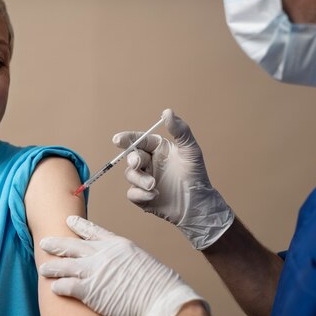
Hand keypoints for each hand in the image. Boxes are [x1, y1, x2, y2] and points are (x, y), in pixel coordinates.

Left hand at [39, 216, 208, 315]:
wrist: (160, 299)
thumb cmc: (159, 284)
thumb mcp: (143, 261)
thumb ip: (127, 261)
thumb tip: (125, 268)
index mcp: (118, 244)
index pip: (93, 231)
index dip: (79, 226)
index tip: (69, 221)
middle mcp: (104, 254)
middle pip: (74, 246)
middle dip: (58, 244)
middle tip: (45, 241)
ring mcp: (95, 271)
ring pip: (66, 265)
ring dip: (53, 266)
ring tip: (43, 268)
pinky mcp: (91, 290)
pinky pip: (68, 286)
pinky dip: (59, 286)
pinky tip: (53, 287)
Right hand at [113, 108, 233, 249]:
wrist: (198, 205)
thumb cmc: (196, 175)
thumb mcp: (190, 150)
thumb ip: (180, 130)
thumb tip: (167, 111)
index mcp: (157, 149)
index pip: (139, 140)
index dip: (126, 139)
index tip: (118, 140)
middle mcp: (149, 162)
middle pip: (131, 156)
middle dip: (132, 159)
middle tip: (138, 164)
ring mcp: (144, 180)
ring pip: (130, 175)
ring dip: (140, 179)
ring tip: (154, 185)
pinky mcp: (142, 197)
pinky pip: (132, 193)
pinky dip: (140, 194)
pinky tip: (154, 195)